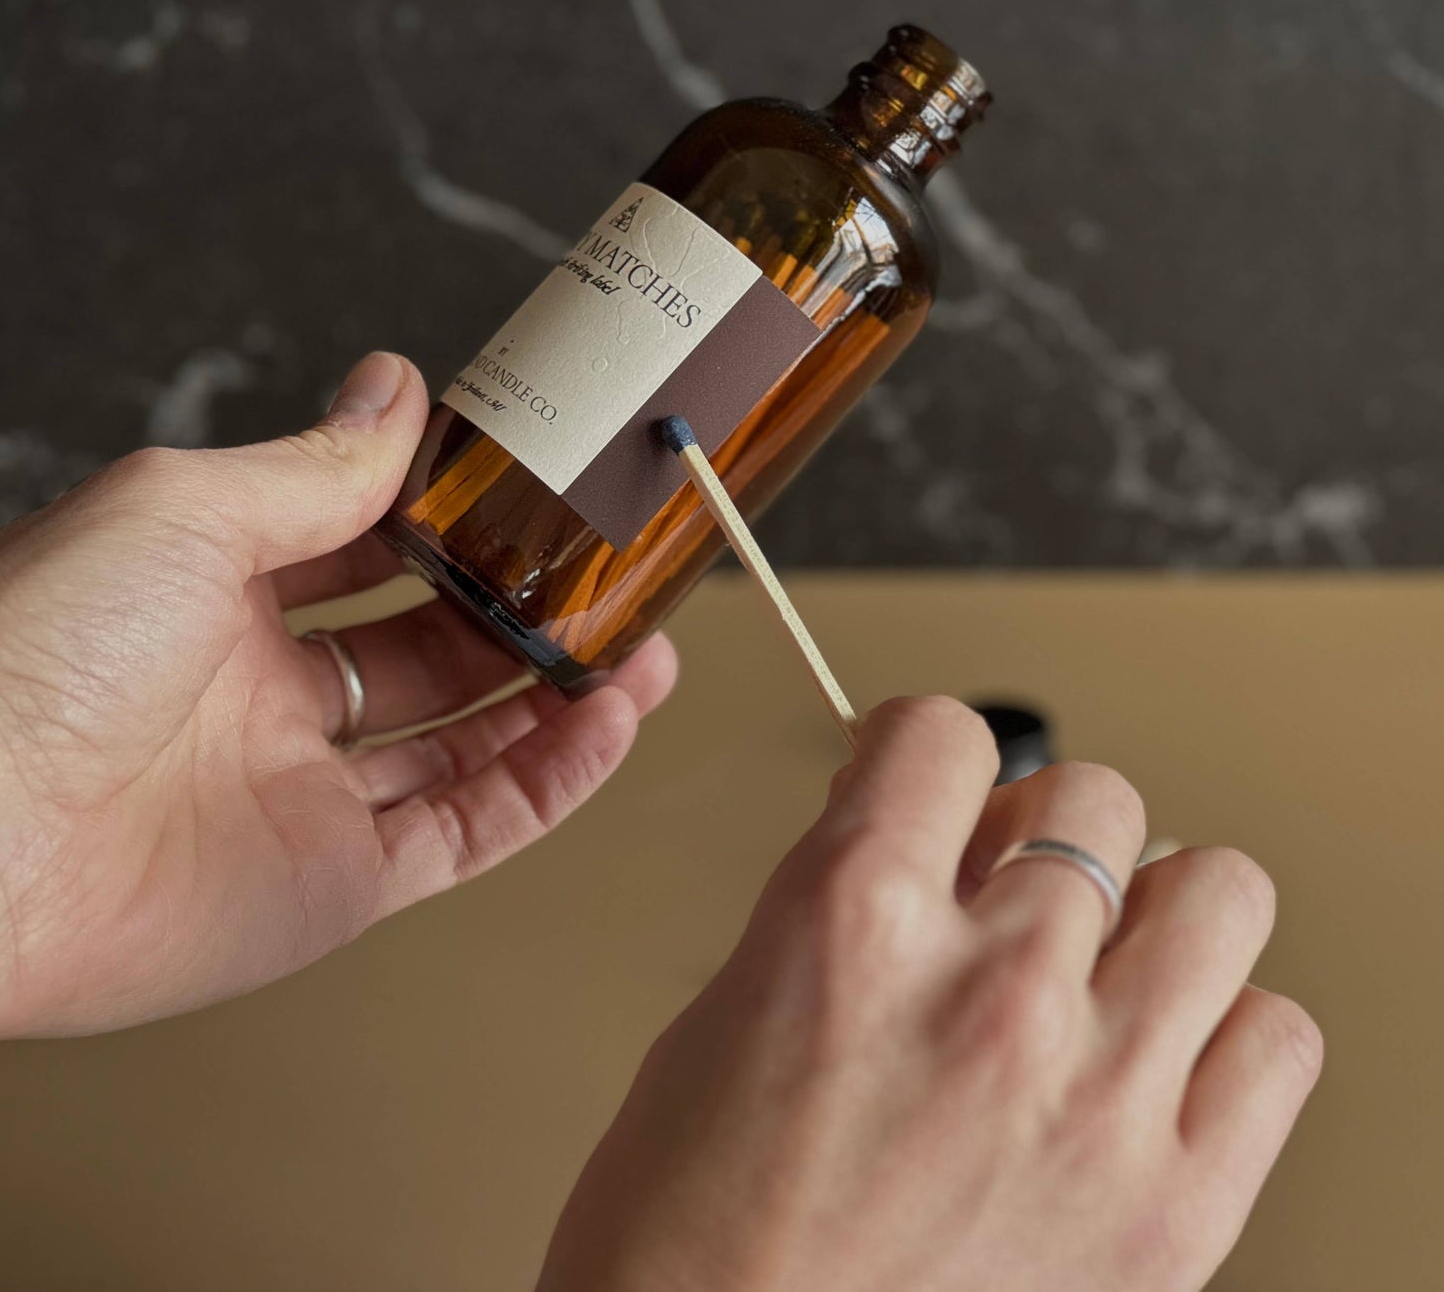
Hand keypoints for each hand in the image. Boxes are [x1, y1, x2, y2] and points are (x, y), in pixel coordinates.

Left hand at [0, 352, 675, 1035]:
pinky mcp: (336, 885)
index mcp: (222, 599)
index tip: (534, 500)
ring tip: (645, 652)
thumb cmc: (34, 655)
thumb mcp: (186, 513)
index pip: (370, 555)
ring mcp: (308, 796)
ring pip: (469, 747)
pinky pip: (470, 831)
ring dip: (561, 701)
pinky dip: (548, 784)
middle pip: (435, 655)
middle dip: (527, 617)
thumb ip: (317, 466)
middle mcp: (269, 699)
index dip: (456, 528)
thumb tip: (396, 385)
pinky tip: (606, 728)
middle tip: (610, 582)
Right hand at [541, 698, 1319, 1291]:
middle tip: (1003, 879)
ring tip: (1101, 951)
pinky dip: (1226, 1025)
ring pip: (1215, 888)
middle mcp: (989, 994)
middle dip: (1034, 824)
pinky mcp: (1173, 1210)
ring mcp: (1097, 1100)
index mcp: (851, 924)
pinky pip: (1277, 1038)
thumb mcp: (732, 1007)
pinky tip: (1155, 1052)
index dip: (923, 743)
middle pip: (1089, 796)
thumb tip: (925, 827)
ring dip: (1151, 901)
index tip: (924, 774)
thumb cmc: (693, 1234)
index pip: (942, 734)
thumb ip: (842, 894)